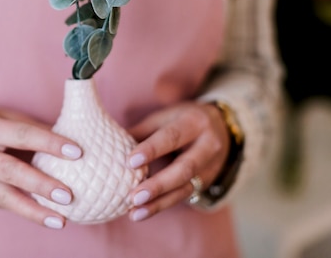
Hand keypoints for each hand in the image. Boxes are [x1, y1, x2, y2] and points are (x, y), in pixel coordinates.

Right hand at [0, 99, 82, 228]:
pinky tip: (45, 216)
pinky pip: (0, 202)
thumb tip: (69, 138)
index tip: (77, 151)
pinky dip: (23, 209)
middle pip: (10, 171)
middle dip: (41, 184)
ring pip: (4, 197)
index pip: (21, 135)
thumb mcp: (0, 114)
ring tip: (61, 219)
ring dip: (34, 210)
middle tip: (69, 195)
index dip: (49, 143)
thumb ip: (30, 127)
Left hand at [125, 102, 229, 220]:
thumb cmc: (182, 120)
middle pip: (184, 168)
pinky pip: (184, 196)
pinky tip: (141, 212)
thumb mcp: (165, 118)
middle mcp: (207, 145)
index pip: (172, 136)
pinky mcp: (206, 182)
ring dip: (158, 203)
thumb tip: (108, 142)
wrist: (222, 128)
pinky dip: (161, 205)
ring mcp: (210, 167)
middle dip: (158, 184)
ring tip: (134, 212)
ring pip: (185, 188)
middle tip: (133, 196)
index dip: (151, 149)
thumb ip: (141, 131)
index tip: (130, 161)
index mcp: (194, 122)